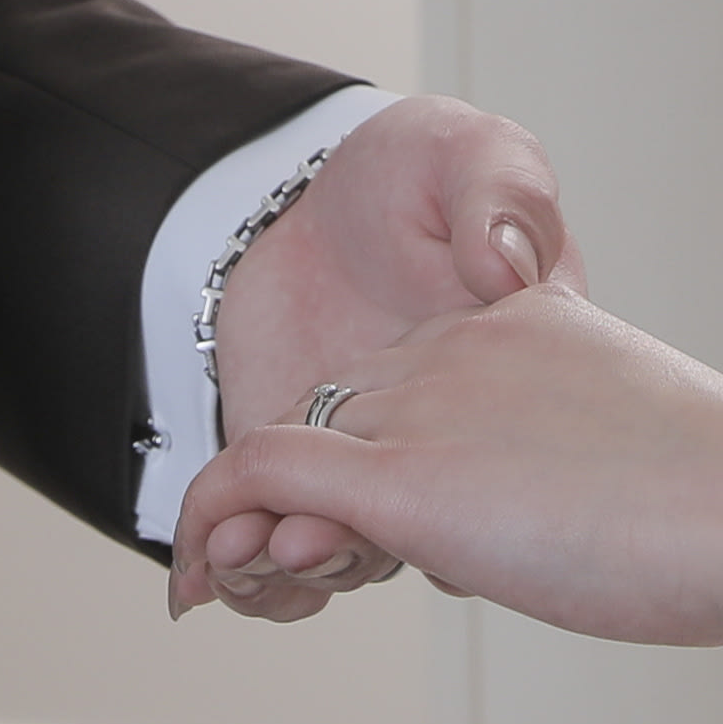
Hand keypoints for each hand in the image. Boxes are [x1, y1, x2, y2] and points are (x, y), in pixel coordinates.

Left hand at [167, 282, 722, 646]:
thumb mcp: (639, 439)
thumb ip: (578, 447)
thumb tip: (564, 510)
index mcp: (524, 322)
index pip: (415, 373)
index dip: (381, 449)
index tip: (369, 523)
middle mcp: (461, 347)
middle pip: (346, 410)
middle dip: (314, 494)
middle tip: (298, 569)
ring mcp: (428, 407)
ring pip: (296, 448)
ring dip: (261, 522)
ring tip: (243, 580)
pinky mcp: (402, 477)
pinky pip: (264, 476)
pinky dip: (215, 518)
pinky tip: (196, 576)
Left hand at [185, 97, 584, 621]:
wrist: (325, 203)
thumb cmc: (417, 173)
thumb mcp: (480, 154)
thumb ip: (500, 195)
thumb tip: (501, 262)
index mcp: (506, 370)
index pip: (491, 454)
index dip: (448, 497)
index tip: (387, 506)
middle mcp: (448, 434)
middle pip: (410, 521)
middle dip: (346, 544)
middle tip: (294, 543)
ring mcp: (384, 464)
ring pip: (351, 544)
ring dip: (295, 564)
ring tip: (239, 552)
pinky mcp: (316, 474)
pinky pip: (295, 537)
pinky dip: (259, 569)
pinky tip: (216, 565)